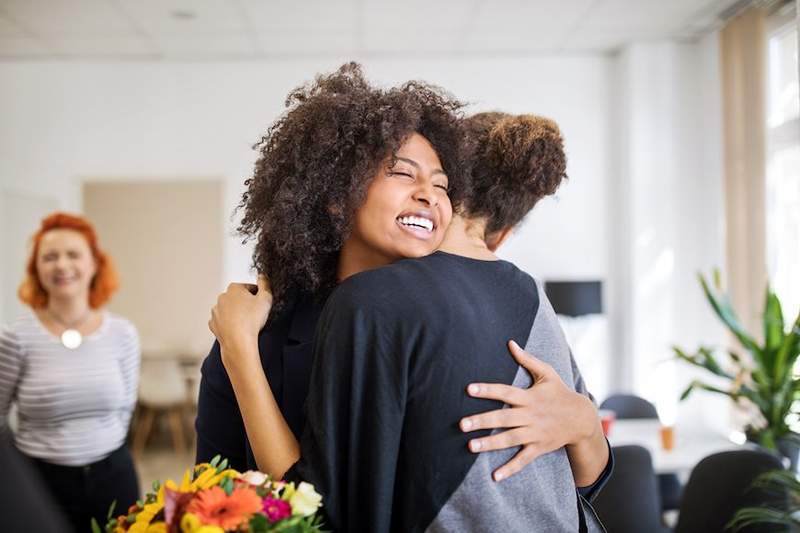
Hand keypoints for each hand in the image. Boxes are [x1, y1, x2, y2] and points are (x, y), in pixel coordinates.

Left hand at [209, 274, 271, 354]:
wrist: (238, 342)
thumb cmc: (251, 321)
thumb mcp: (266, 298)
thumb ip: (265, 284)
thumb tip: (263, 276)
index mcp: (234, 288)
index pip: (249, 287)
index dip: (258, 295)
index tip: (261, 304)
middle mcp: (222, 297)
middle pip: (238, 298)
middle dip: (245, 303)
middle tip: (255, 314)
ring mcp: (216, 311)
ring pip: (229, 309)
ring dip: (236, 313)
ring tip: (246, 323)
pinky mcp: (214, 324)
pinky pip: (223, 321)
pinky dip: (229, 324)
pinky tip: (238, 329)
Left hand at [459, 340, 597, 481]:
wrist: (582, 418)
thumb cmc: (560, 392)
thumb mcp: (547, 373)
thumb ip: (527, 359)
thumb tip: (510, 343)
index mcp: (529, 397)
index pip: (505, 392)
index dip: (488, 390)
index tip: (469, 389)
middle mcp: (530, 415)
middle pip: (503, 418)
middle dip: (482, 421)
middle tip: (462, 424)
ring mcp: (535, 433)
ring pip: (510, 439)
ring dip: (490, 443)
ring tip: (471, 446)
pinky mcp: (539, 447)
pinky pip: (523, 459)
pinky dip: (510, 468)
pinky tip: (495, 476)